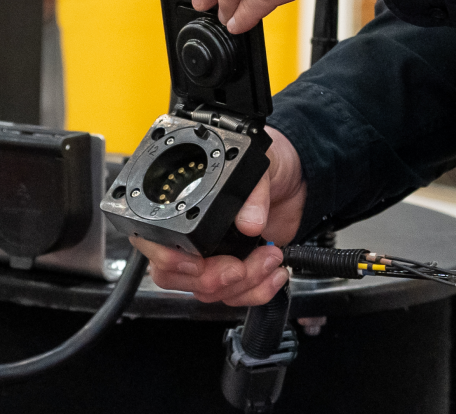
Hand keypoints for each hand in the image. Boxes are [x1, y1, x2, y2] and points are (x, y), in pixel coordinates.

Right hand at [132, 127, 306, 305]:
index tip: (199, 264)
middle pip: (175, 277)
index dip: (171, 260)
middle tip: (240, 267)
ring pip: (205, 291)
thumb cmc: (270, 163)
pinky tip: (272, 275)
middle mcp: (187, 235)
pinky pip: (231, 296)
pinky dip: (255, 292)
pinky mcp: (232, 270)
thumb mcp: (263, 166)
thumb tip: (250, 221)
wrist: (296, 178)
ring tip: (270, 259)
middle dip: (211, 278)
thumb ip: (254, 191)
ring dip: (241, 284)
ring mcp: (209, 255)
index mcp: (180, 204)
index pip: (155, 242)